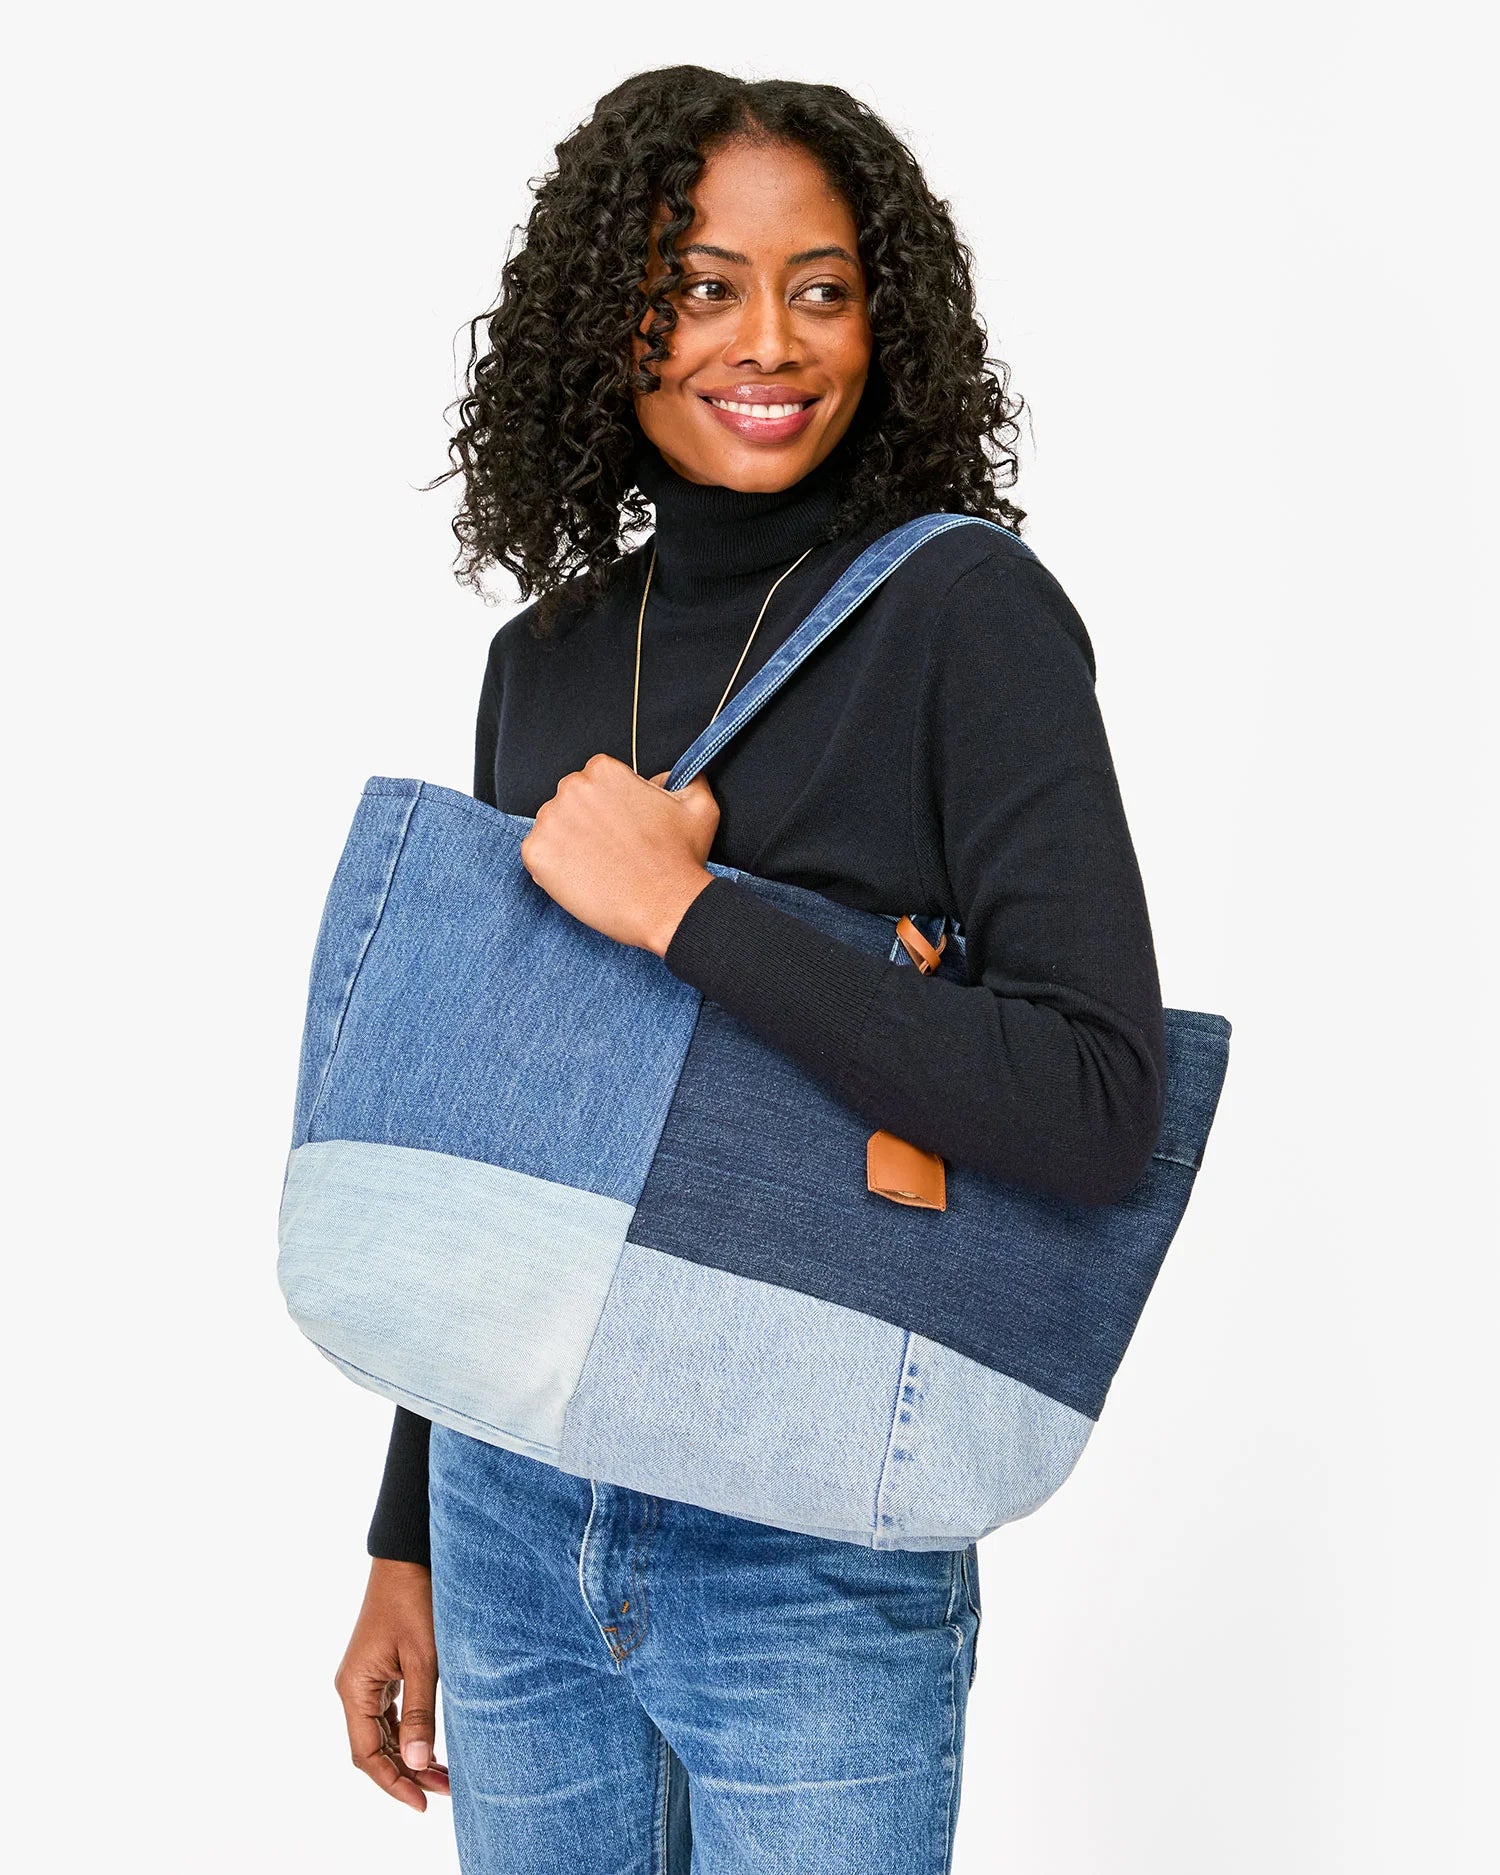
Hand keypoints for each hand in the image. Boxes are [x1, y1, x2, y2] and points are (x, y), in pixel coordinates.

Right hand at [334, 1559, 450, 1811]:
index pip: (368, 1754)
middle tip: (445, 1792)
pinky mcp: (380, 1669)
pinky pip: (389, 1714)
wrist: (408, 1557)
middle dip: (406, 1774)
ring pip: (382, 1734)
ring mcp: (366, 1679)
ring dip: (409, 1756)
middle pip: (374, 1749)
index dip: (393, 1783)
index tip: (423, 1803)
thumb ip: (420, 1711)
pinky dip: (408, 1733)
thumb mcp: (424, 1658)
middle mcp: (354, 1688)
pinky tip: (431, 1746)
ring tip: (444, 1777)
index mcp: (355, 1688)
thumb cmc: (416, 1601)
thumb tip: (415, 1763)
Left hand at [519, 753, 717, 955]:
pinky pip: (537, 856)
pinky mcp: (536, 854)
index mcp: (604, 771)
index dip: (610, 804)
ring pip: (553, 828)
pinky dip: (554, 869)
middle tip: (611, 850)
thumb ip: (684, 779)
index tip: (622, 827)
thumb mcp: (699, 807)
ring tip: (600, 868)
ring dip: (569, 844)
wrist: (666, 907)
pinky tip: (584, 880)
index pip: (595, 779)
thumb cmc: (680, 859)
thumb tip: (670, 778)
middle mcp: (572, 788)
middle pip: (570, 800)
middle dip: (586, 821)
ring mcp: (550, 821)